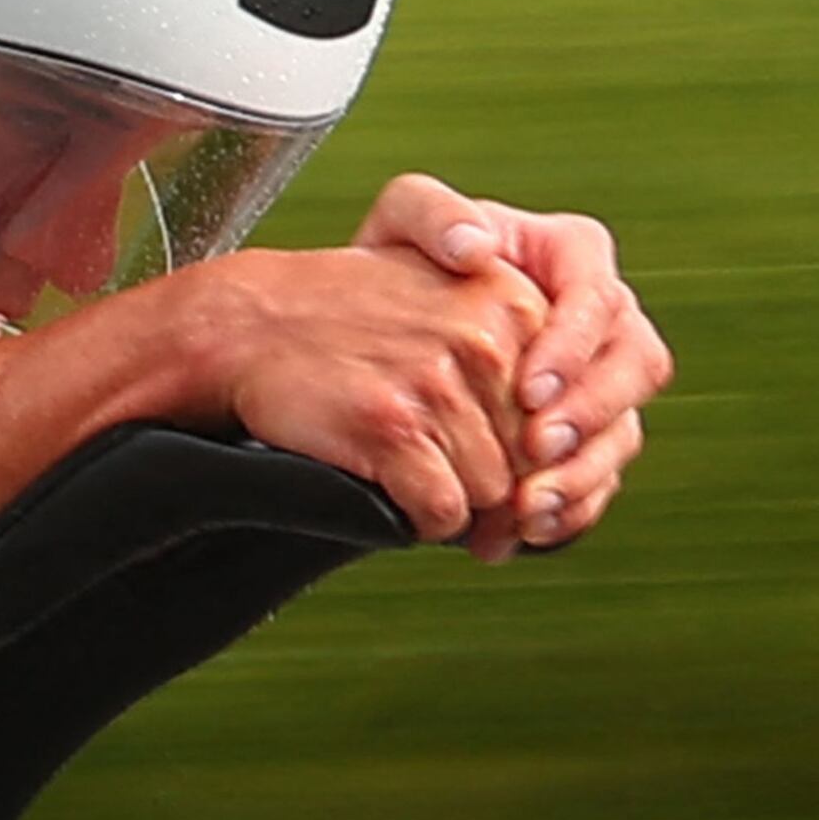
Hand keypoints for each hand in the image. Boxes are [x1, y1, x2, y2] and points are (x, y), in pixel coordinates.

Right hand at [196, 244, 552, 548]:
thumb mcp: (453, 301)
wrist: (253, 325)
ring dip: (455, 502)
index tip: (502, 465)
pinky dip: (419, 518)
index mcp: (513, 301)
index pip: (563, 411)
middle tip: (450, 483)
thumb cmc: (357, 324)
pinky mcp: (390, 428)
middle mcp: (483, 339)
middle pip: (531, 459)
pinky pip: (441, 512)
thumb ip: (524, 354)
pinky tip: (390, 488)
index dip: (532, 453)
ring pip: (490, 493)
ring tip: (410, 473)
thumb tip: (564, 451)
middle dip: (497, 486)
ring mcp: (436, 383)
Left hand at [351, 175, 672, 554]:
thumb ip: (433, 213)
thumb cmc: (401, 265)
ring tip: (530, 507)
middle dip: (590, 414)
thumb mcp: (402, 222)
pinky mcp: (584, 438)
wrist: (384, 331)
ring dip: (583, 474)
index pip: (598, 298)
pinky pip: (601, 477)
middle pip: (634, 365)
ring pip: (624, 429)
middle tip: (537, 448)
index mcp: (574, 258)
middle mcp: (602, 320)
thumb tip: (477, 247)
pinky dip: (572, 509)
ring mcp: (599, 382)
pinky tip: (530, 531)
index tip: (528, 390)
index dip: (572, 348)